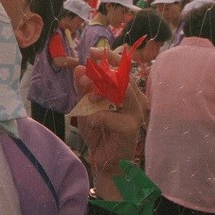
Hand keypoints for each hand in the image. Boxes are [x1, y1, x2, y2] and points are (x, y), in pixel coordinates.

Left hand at [73, 66, 140, 189]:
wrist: (104, 163)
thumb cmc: (98, 133)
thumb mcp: (85, 108)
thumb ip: (83, 90)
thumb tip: (80, 69)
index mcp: (125, 93)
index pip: (122, 70)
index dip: (110, 58)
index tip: (93, 51)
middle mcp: (134, 101)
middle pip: (125, 77)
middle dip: (105, 70)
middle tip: (88, 69)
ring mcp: (134, 114)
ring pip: (121, 92)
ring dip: (101, 93)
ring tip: (89, 100)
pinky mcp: (130, 129)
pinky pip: (110, 117)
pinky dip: (96, 117)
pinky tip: (91, 122)